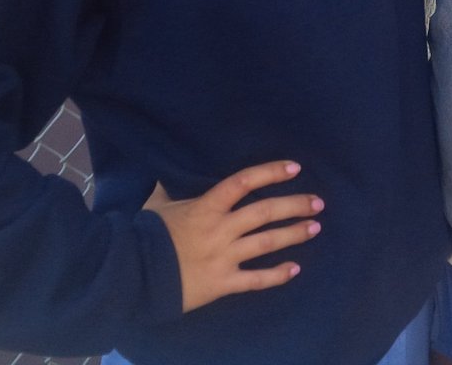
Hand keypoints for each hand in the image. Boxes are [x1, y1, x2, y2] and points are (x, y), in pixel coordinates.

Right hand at [143, 160, 322, 311]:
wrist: (133, 277)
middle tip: (318, 202)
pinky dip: (277, 275)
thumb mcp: (159, 204)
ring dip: (293, 234)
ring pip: (266, 243)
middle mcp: (221, 229)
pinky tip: (296, 269)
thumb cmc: (146, 235)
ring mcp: (224, 257)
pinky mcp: (223, 283)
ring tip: (315, 227)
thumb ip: (170, 187)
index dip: (271, 172)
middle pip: (265, 212)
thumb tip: (167, 170)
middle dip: (294, 206)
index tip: (295, 167)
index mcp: (207, 206)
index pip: (244, 182)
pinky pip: (255, 280)